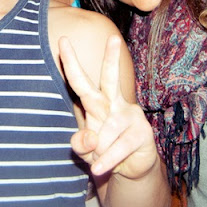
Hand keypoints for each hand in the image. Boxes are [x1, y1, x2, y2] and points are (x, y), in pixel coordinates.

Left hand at [59, 35, 158, 180]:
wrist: (130, 169)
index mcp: (97, 102)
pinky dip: (106, 160)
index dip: (70, 62)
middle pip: (110, 78)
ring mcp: (130, 116)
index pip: (80, 81)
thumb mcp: (85, 150)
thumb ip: (80, 144)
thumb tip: (92, 138)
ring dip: (98, 152)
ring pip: (104, 132)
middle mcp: (114, 103)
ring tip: (99, 160)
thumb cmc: (103, 152)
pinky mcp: (143, 132)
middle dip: (111, 58)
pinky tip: (99, 168)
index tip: (63, 40)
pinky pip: (117, 147)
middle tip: (113, 37)